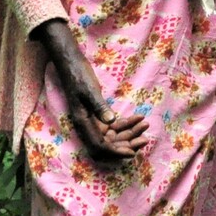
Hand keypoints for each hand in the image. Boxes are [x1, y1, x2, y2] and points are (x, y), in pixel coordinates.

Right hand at [33, 19, 146, 164]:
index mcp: (82, 123)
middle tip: (144, 140)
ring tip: (145, 126)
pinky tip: (138, 117)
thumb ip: (99, 106)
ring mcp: (91, 121)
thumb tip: (112, 122)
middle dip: (126, 144)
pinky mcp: (96, 115)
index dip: (115, 152)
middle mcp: (86, 126)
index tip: (131, 152)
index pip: (99, 146)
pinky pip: (112, 125)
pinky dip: (125, 124)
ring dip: (128, 134)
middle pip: (107, 144)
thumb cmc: (79, 75)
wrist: (70, 63)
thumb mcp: (90, 90)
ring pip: (112, 135)